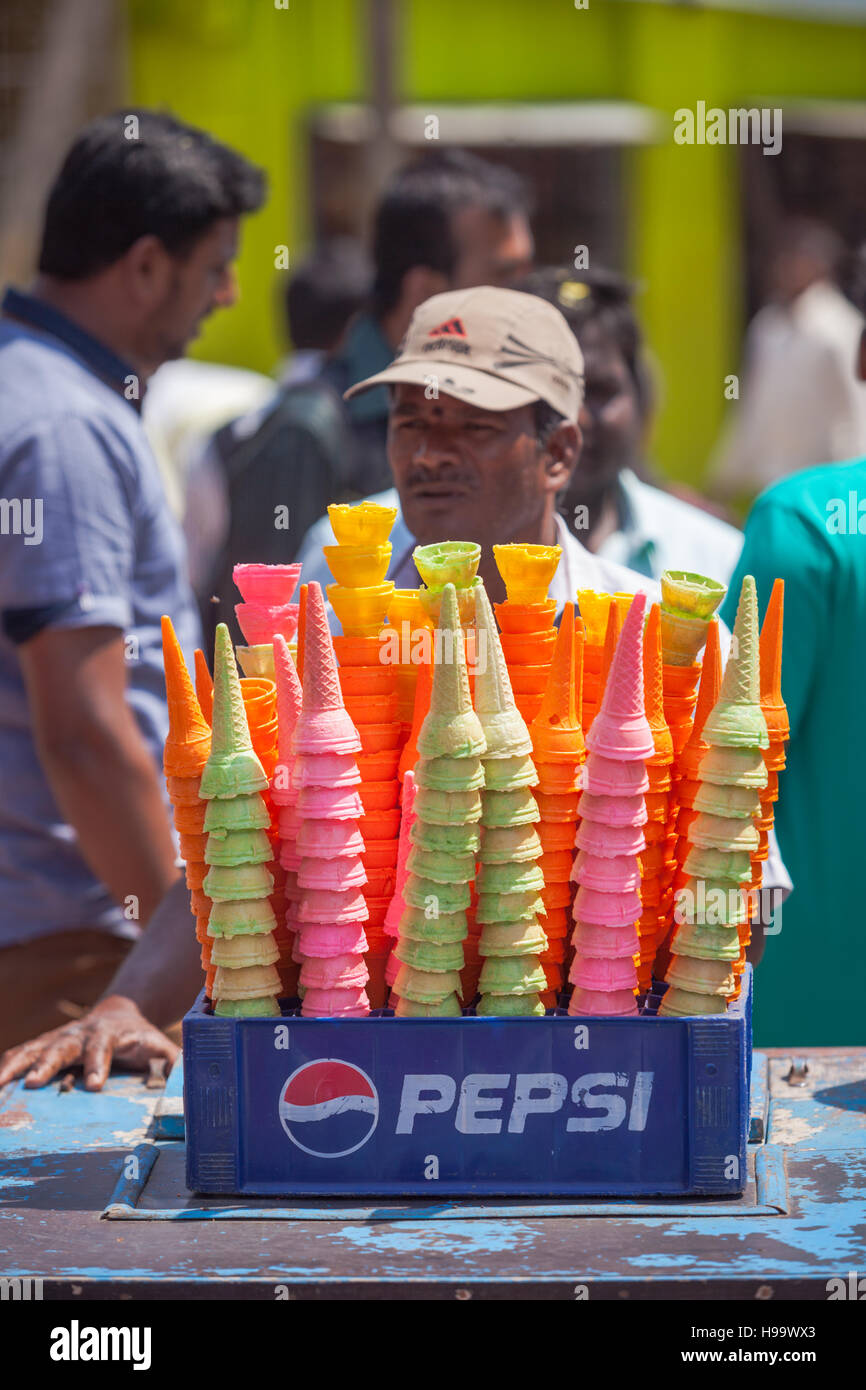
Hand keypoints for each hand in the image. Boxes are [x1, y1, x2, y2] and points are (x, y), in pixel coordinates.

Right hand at [0, 995, 178, 1091]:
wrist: (120, 1013)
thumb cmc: (140, 1038)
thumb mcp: (160, 1045)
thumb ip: (173, 1062)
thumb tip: (187, 1079)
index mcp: (110, 1034)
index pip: (103, 1048)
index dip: (97, 1065)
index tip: (92, 1086)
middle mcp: (81, 1033)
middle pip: (62, 1046)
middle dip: (48, 1064)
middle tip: (34, 1083)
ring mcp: (60, 1037)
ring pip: (35, 1047)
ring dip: (17, 1064)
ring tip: (0, 1083)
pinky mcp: (45, 1044)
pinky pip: (22, 1052)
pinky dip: (7, 1065)